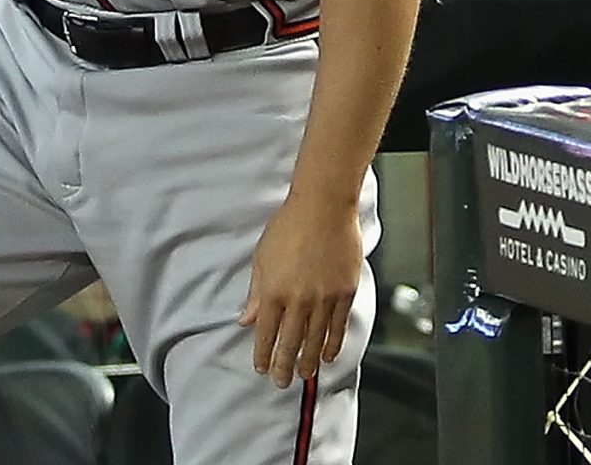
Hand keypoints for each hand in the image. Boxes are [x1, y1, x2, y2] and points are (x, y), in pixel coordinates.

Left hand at [239, 191, 364, 388]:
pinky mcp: (344, 293)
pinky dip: (332, 344)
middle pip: (290, 342)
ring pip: (315, 340)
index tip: (261, 368)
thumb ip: (256, 292)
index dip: (263, 354)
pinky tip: (327, 355)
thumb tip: (246, 318)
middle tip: (281, 382)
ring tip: (303, 375)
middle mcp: (298, 299)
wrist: (323, 208)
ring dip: (308, 361)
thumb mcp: (262, 257)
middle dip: (284, 366)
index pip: (266, 332)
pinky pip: (337, 326)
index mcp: (273, 290)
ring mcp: (323, 298)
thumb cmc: (289, 226)